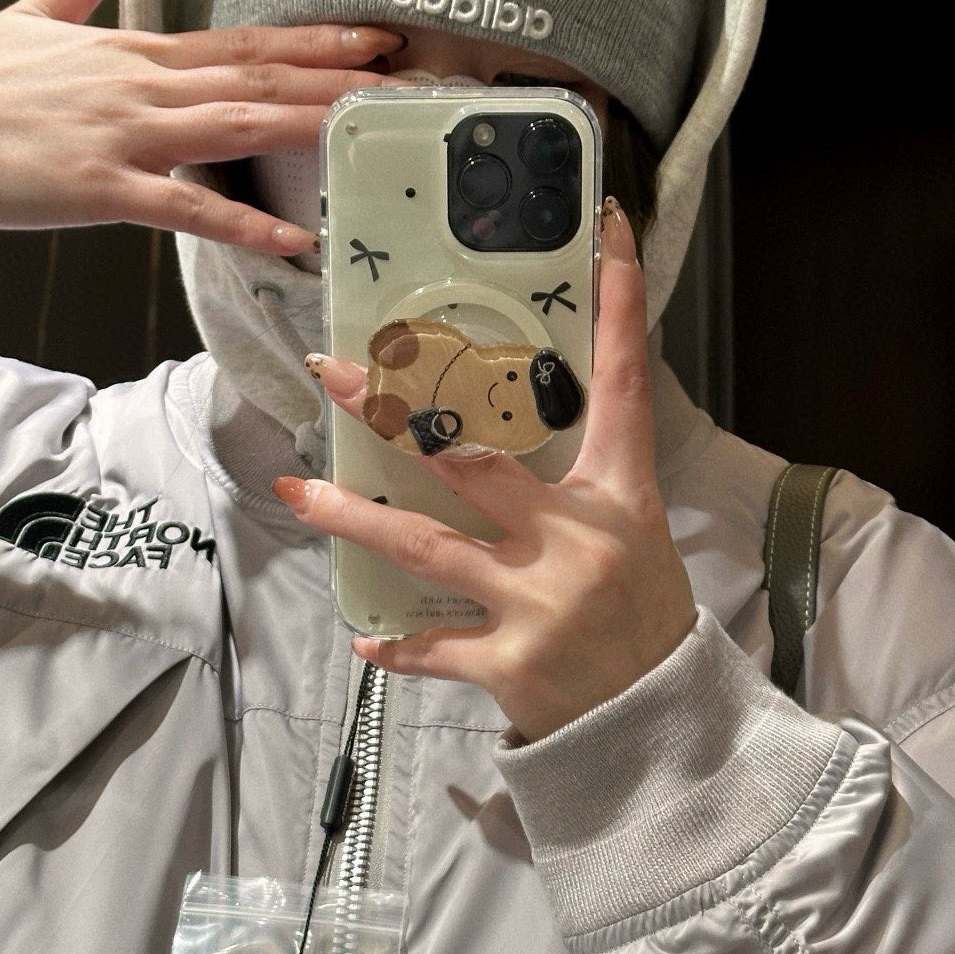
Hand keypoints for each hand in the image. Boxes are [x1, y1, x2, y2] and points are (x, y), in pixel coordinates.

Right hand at [0, 0, 403, 256]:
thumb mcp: (37, 12)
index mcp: (137, 51)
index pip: (244, 39)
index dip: (314, 38)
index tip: (373, 36)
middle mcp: (144, 86)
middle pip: (258, 76)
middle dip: (336, 76)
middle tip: (404, 79)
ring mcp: (127, 136)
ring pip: (236, 125)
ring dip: (308, 126)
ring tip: (368, 131)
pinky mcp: (105, 189)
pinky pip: (188, 207)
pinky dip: (243, 222)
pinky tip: (292, 237)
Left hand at [273, 197, 697, 742]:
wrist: (660, 726)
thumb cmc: (641, 618)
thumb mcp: (634, 535)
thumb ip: (581, 481)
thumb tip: (501, 429)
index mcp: (620, 495)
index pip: (625, 382)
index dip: (620, 303)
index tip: (608, 228)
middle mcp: (577, 538)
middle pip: (473, 454)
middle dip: (397, 410)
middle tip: (334, 372)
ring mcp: (539, 601)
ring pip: (424, 543)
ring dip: (350, 517)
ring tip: (294, 494)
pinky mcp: (510, 663)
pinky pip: (431, 645)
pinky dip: (394, 645)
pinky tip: (363, 637)